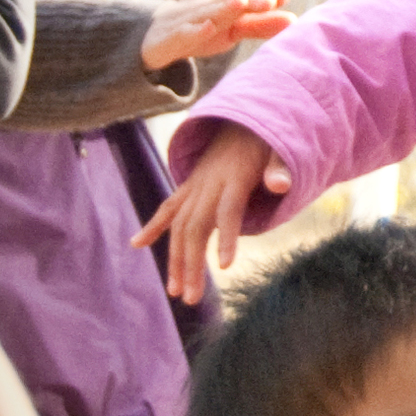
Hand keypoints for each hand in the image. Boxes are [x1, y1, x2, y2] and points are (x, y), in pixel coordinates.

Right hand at [133, 124, 289, 304]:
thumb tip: (280, 185)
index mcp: (233, 178)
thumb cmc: (266, 141)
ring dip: (175, 259)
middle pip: (197, 226)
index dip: (226, 237)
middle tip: (191, 298)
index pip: (228, 211)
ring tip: (176, 291)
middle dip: (191, 264)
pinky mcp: (187, 187)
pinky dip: (152, 225)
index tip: (223, 267)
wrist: (242, 117)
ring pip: (180, 225)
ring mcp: (194, 186)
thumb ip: (280, 168)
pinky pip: (167, 208)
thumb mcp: (279, 150)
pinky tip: (136, 244)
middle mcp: (208, 184)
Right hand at [138, 0, 291, 73]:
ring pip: (209, 13)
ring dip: (225, 7)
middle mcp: (211, 8)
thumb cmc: (203, 28)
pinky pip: (185, 33)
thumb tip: (294, 16)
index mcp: (227, 6)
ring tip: (241, 2)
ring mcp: (191, 20)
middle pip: (232, 2)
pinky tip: (208, 28)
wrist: (156, 34)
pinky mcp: (172, 36)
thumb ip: (262, 23)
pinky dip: (196, 30)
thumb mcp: (233, 30)